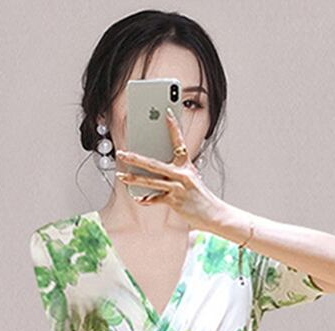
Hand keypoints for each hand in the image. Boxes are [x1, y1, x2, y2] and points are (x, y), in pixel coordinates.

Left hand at [114, 108, 225, 231]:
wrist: (213, 213)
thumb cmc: (200, 196)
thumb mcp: (191, 179)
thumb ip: (176, 172)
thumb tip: (156, 170)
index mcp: (187, 166)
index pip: (179, 142)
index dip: (173, 127)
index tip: (167, 113)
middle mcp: (182, 174)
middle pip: (154, 163)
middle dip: (135, 158)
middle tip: (121, 153)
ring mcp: (177, 188)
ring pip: (151, 181)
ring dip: (133, 178)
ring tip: (121, 176)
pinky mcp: (174, 201)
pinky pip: (156, 199)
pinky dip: (146, 199)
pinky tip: (137, 197)